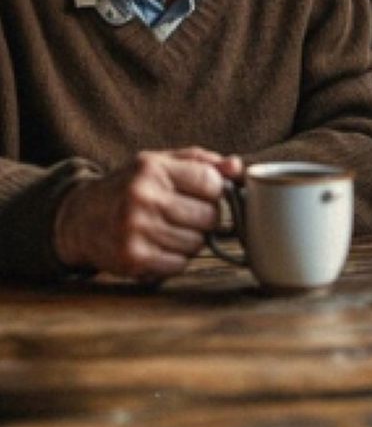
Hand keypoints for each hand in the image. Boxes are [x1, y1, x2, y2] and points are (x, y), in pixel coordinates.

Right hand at [53, 148, 243, 281]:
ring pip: (197, 243)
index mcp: (152, 169)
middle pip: (210, 216)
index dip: (215, 191)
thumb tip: (237, 168)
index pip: (212, 183)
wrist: (78, 219)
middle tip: (185, 214)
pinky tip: (158, 246)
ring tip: (169, 229)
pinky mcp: (132, 259)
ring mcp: (135, 230)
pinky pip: (180, 264)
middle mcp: (141, 198)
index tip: (202, 193)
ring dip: (191, 240)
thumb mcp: (160, 163)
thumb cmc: (130, 187)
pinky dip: (175, 259)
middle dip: (205, 217)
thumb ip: (201, 162)